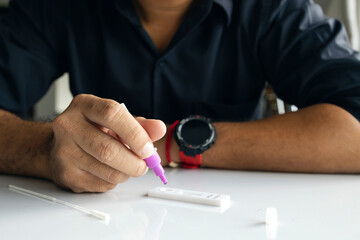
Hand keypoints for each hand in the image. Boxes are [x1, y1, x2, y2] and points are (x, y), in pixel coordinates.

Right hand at [48, 94, 165, 191]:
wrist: (60, 145)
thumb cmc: (93, 129)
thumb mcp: (117, 121)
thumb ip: (140, 125)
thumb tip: (159, 129)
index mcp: (84, 105)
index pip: (112, 115)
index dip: (135, 133)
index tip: (147, 148)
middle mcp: (69, 126)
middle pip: (108, 150)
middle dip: (134, 162)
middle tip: (144, 164)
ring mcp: (64, 152)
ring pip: (107, 171)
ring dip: (127, 173)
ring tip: (128, 166)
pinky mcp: (66, 175)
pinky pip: (102, 184)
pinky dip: (115, 181)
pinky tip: (111, 171)